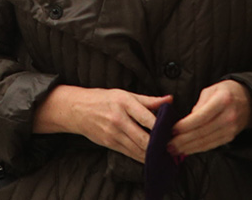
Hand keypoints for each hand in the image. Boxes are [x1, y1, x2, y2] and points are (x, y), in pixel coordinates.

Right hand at [34, 85, 172, 162]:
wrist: (77, 109)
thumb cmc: (103, 99)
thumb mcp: (124, 94)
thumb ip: (148, 100)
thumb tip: (170, 99)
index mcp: (124, 102)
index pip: (148, 118)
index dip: (163, 128)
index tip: (175, 132)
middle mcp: (118, 119)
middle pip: (144, 138)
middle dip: (160, 146)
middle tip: (173, 147)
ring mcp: (113, 133)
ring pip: (138, 149)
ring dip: (153, 154)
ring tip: (166, 154)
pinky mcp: (109, 143)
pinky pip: (130, 153)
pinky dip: (142, 157)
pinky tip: (152, 157)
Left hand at [168, 80, 251, 156]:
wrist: (249, 101)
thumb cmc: (226, 92)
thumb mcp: (211, 89)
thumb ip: (199, 104)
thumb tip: (188, 120)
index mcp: (222, 101)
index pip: (201, 116)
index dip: (186, 125)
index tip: (172, 129)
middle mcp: (228, 117)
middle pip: (202, 132)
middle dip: (183, 140)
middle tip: (168, 144)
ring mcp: (230, 129)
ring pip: (206, 141)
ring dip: (188, 147)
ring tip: (174, 149)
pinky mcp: (230, 137)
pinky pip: (212, 145)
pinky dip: (198, 149)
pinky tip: (187, 150)